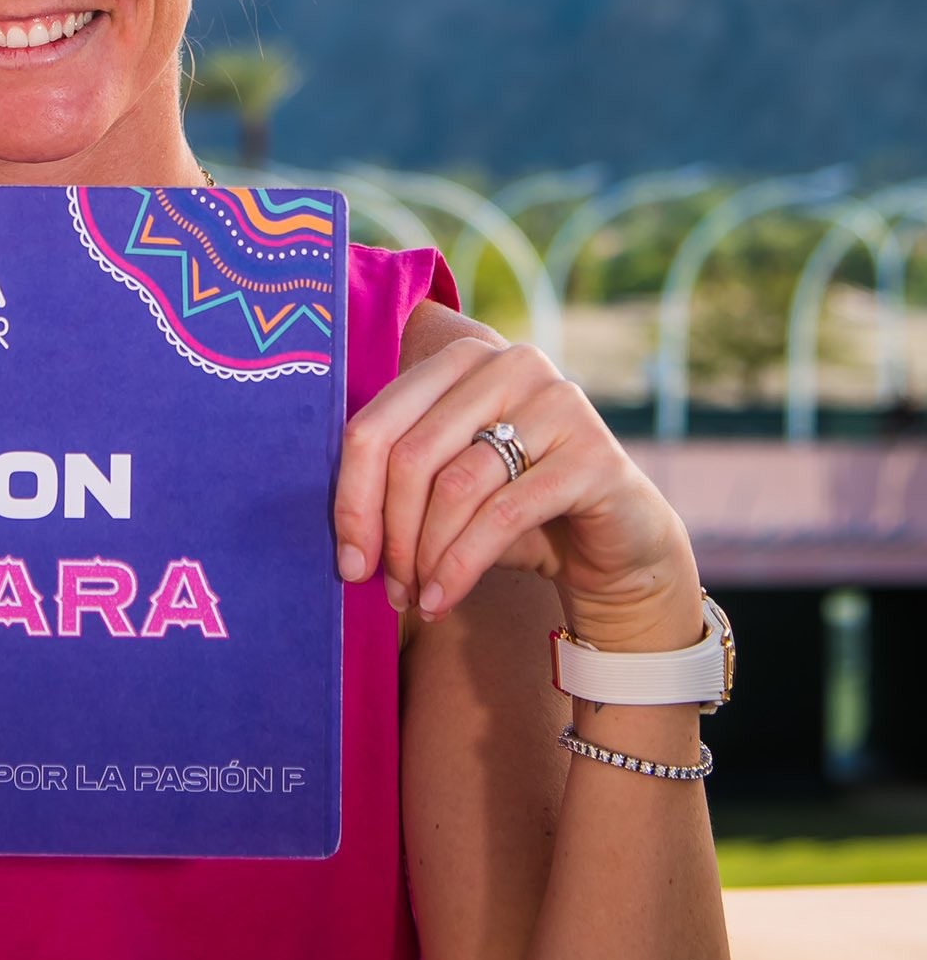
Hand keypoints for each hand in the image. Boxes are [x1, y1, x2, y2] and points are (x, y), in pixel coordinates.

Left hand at [333, 338, 700, 644]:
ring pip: (453, 486)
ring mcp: (557, 401)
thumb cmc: (515, 514)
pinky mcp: (593, 453)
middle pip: (409, 455)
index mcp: (461, 359)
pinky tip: (442, 599)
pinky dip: (461, 567)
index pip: (375, 424)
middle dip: (390, 533)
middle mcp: (509, 365)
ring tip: (417, 598)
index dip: (351, 498)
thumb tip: (343, 541)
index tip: (348, 561)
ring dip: (425, 556)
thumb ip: (397, 484)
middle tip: (387, 587)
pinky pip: (501, 515)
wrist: (616, 548)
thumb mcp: (448, 487)